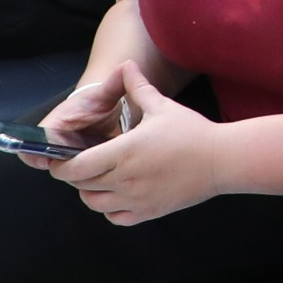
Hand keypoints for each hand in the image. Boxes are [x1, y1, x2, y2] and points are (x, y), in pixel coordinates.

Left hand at [50, 63, 230, 224]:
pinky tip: (117, 195)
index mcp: (123, 152)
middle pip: (82, 185)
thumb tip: (125, 64)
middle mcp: (125, 179)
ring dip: (90, 192)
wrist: (221, 160)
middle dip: (75, 175)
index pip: (77, 167)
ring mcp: (136, 199)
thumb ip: (137, 87)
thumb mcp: (161, 106)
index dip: (63, 164)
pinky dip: (109, 209)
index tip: (62, 158)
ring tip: (98, 178)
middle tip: (81, 163)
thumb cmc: (191, 131)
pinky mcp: (149, 212)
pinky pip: (115, 218)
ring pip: (95, 204)